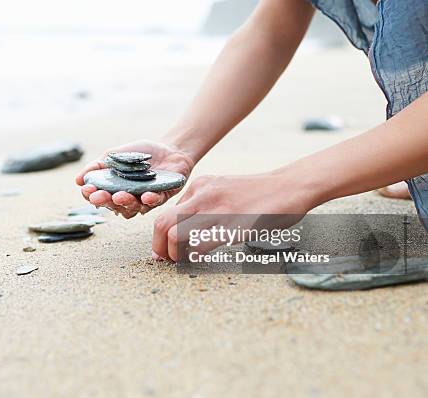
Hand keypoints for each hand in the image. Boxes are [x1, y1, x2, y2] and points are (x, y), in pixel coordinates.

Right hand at [75, 139, 194, 218]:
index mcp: (114, 190)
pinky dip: (150, 200)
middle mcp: (128, 199)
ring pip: (133, 208)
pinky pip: (156, 202)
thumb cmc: (139, 154)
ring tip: (120, 196)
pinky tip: (146, 195)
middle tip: (100, 195)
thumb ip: (96, 167)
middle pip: (114, 206)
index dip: (92, 195)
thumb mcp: (113, 156)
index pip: (99, 197)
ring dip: (126, 203)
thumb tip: (77, 180)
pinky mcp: (162, 197)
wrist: (168, 148)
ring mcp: (144, 200)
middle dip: (106, 201)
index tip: (87, 190)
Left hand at [152, 171, 315, 260]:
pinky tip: (202, 260)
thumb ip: (200, 203)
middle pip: (162, 224)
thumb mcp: (221, 188)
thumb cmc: (256, 193)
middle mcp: (203, 196)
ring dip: (175, 255)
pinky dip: (195, 257)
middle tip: (165, 260)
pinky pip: (202, 246)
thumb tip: (181, 227)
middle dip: (159, 247)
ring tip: (182, 262)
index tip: (164, 250)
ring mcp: (218, 211)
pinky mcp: (234, 227)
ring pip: (176, 236)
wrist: (289, 186)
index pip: (166, 213)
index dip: (161, 236)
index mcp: (199, 186)